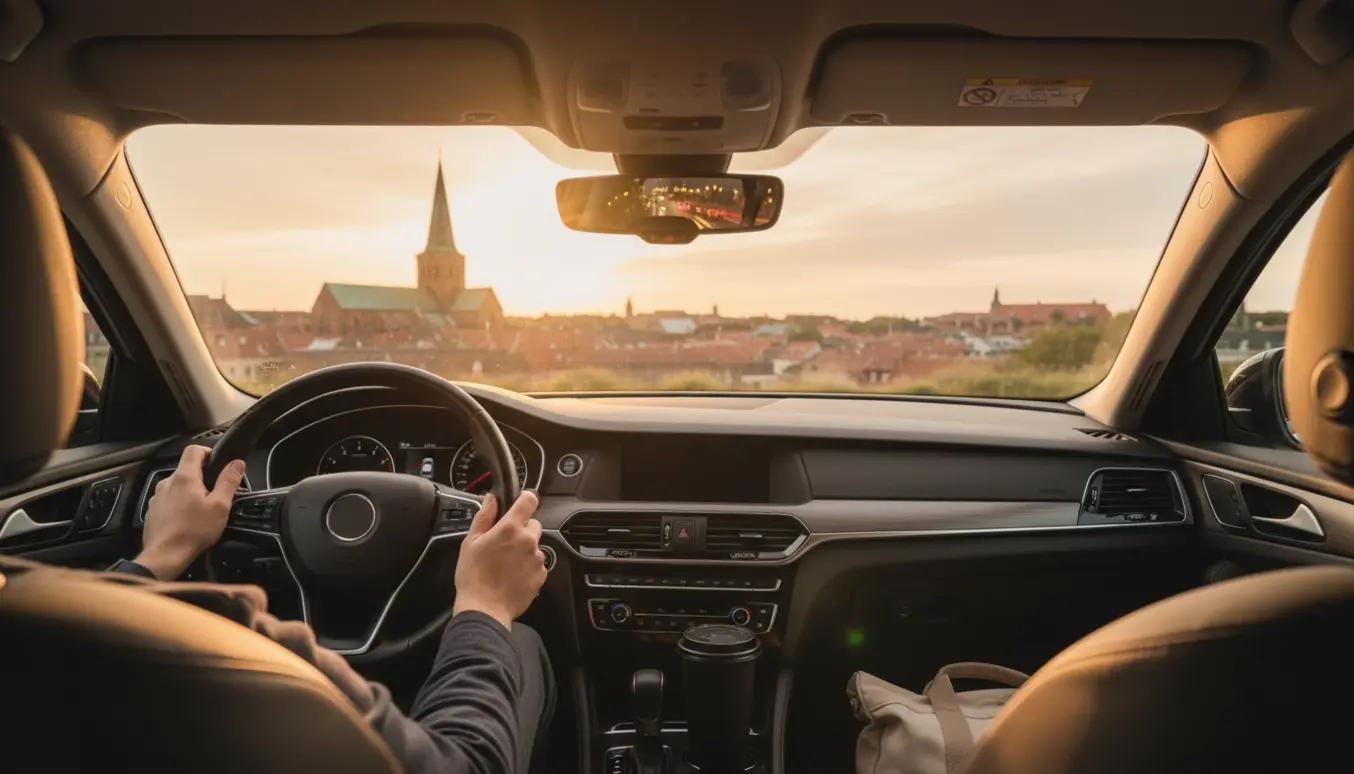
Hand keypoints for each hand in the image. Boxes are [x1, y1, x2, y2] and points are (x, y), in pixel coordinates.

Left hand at [136, 445, 245, 579]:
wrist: (165, 556)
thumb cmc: (194, 532)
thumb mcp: (220, 506)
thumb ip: (229, 481)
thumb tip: (237, 463)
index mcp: (184, 477)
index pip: (194, 450)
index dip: (208, 452)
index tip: (217, 463)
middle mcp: (167, 483)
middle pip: (186, 469)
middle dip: (201, 478)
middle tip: (214, 495)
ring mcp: (157, 497)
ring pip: (177, 486)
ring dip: (188, 493)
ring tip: (200, 511)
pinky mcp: (152, 511)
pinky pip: (168, 501)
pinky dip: (178, 505)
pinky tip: (186, 521)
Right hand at [453, 491, 546, 629]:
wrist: (485, 609)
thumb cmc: (473, 577)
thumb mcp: (470, 542)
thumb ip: (484, 517)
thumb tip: (492, 499)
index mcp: (510, 529)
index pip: (529, 501)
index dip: (525, 499)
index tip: (520, 503)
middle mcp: (528, 541)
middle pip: (533, 524)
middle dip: (521, 530)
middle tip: (504, 543)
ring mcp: (537, 559)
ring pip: (535, 546)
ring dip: (524, 550)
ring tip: (506, 564)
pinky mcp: (541, 575)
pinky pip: (537, 564)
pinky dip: (528, 566)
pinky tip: (512, 575)